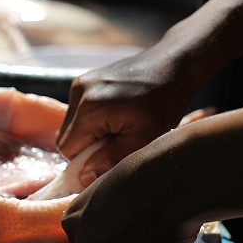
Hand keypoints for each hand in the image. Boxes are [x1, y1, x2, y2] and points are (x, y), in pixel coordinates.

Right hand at [57, 46, 196, 184]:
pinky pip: (80, 112)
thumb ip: (111, 160)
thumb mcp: (143, 138)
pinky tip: (119, 114)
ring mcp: (81, 83)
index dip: (88, 160)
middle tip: (121, 140)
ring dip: (93, 134)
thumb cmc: (165, 101)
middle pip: (68, 138)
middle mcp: (79, 92)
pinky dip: (95, 120)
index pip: (68, 150)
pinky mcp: (86, 80)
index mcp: (89, 107)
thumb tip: (84, 178)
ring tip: (122, 126)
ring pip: (73, 126)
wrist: (174, 64)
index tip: (114, 155)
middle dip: (90, 147)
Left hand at [61, 131, 205, 242]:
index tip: (123, 224)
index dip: (106, 235)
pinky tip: (168, 238)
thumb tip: (108, 223)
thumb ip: (97, 213)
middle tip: (143, 230)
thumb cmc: (139, 176)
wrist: (168, 185)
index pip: (84, 240)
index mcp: (72, 224)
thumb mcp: (103, 189)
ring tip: (158, 230)